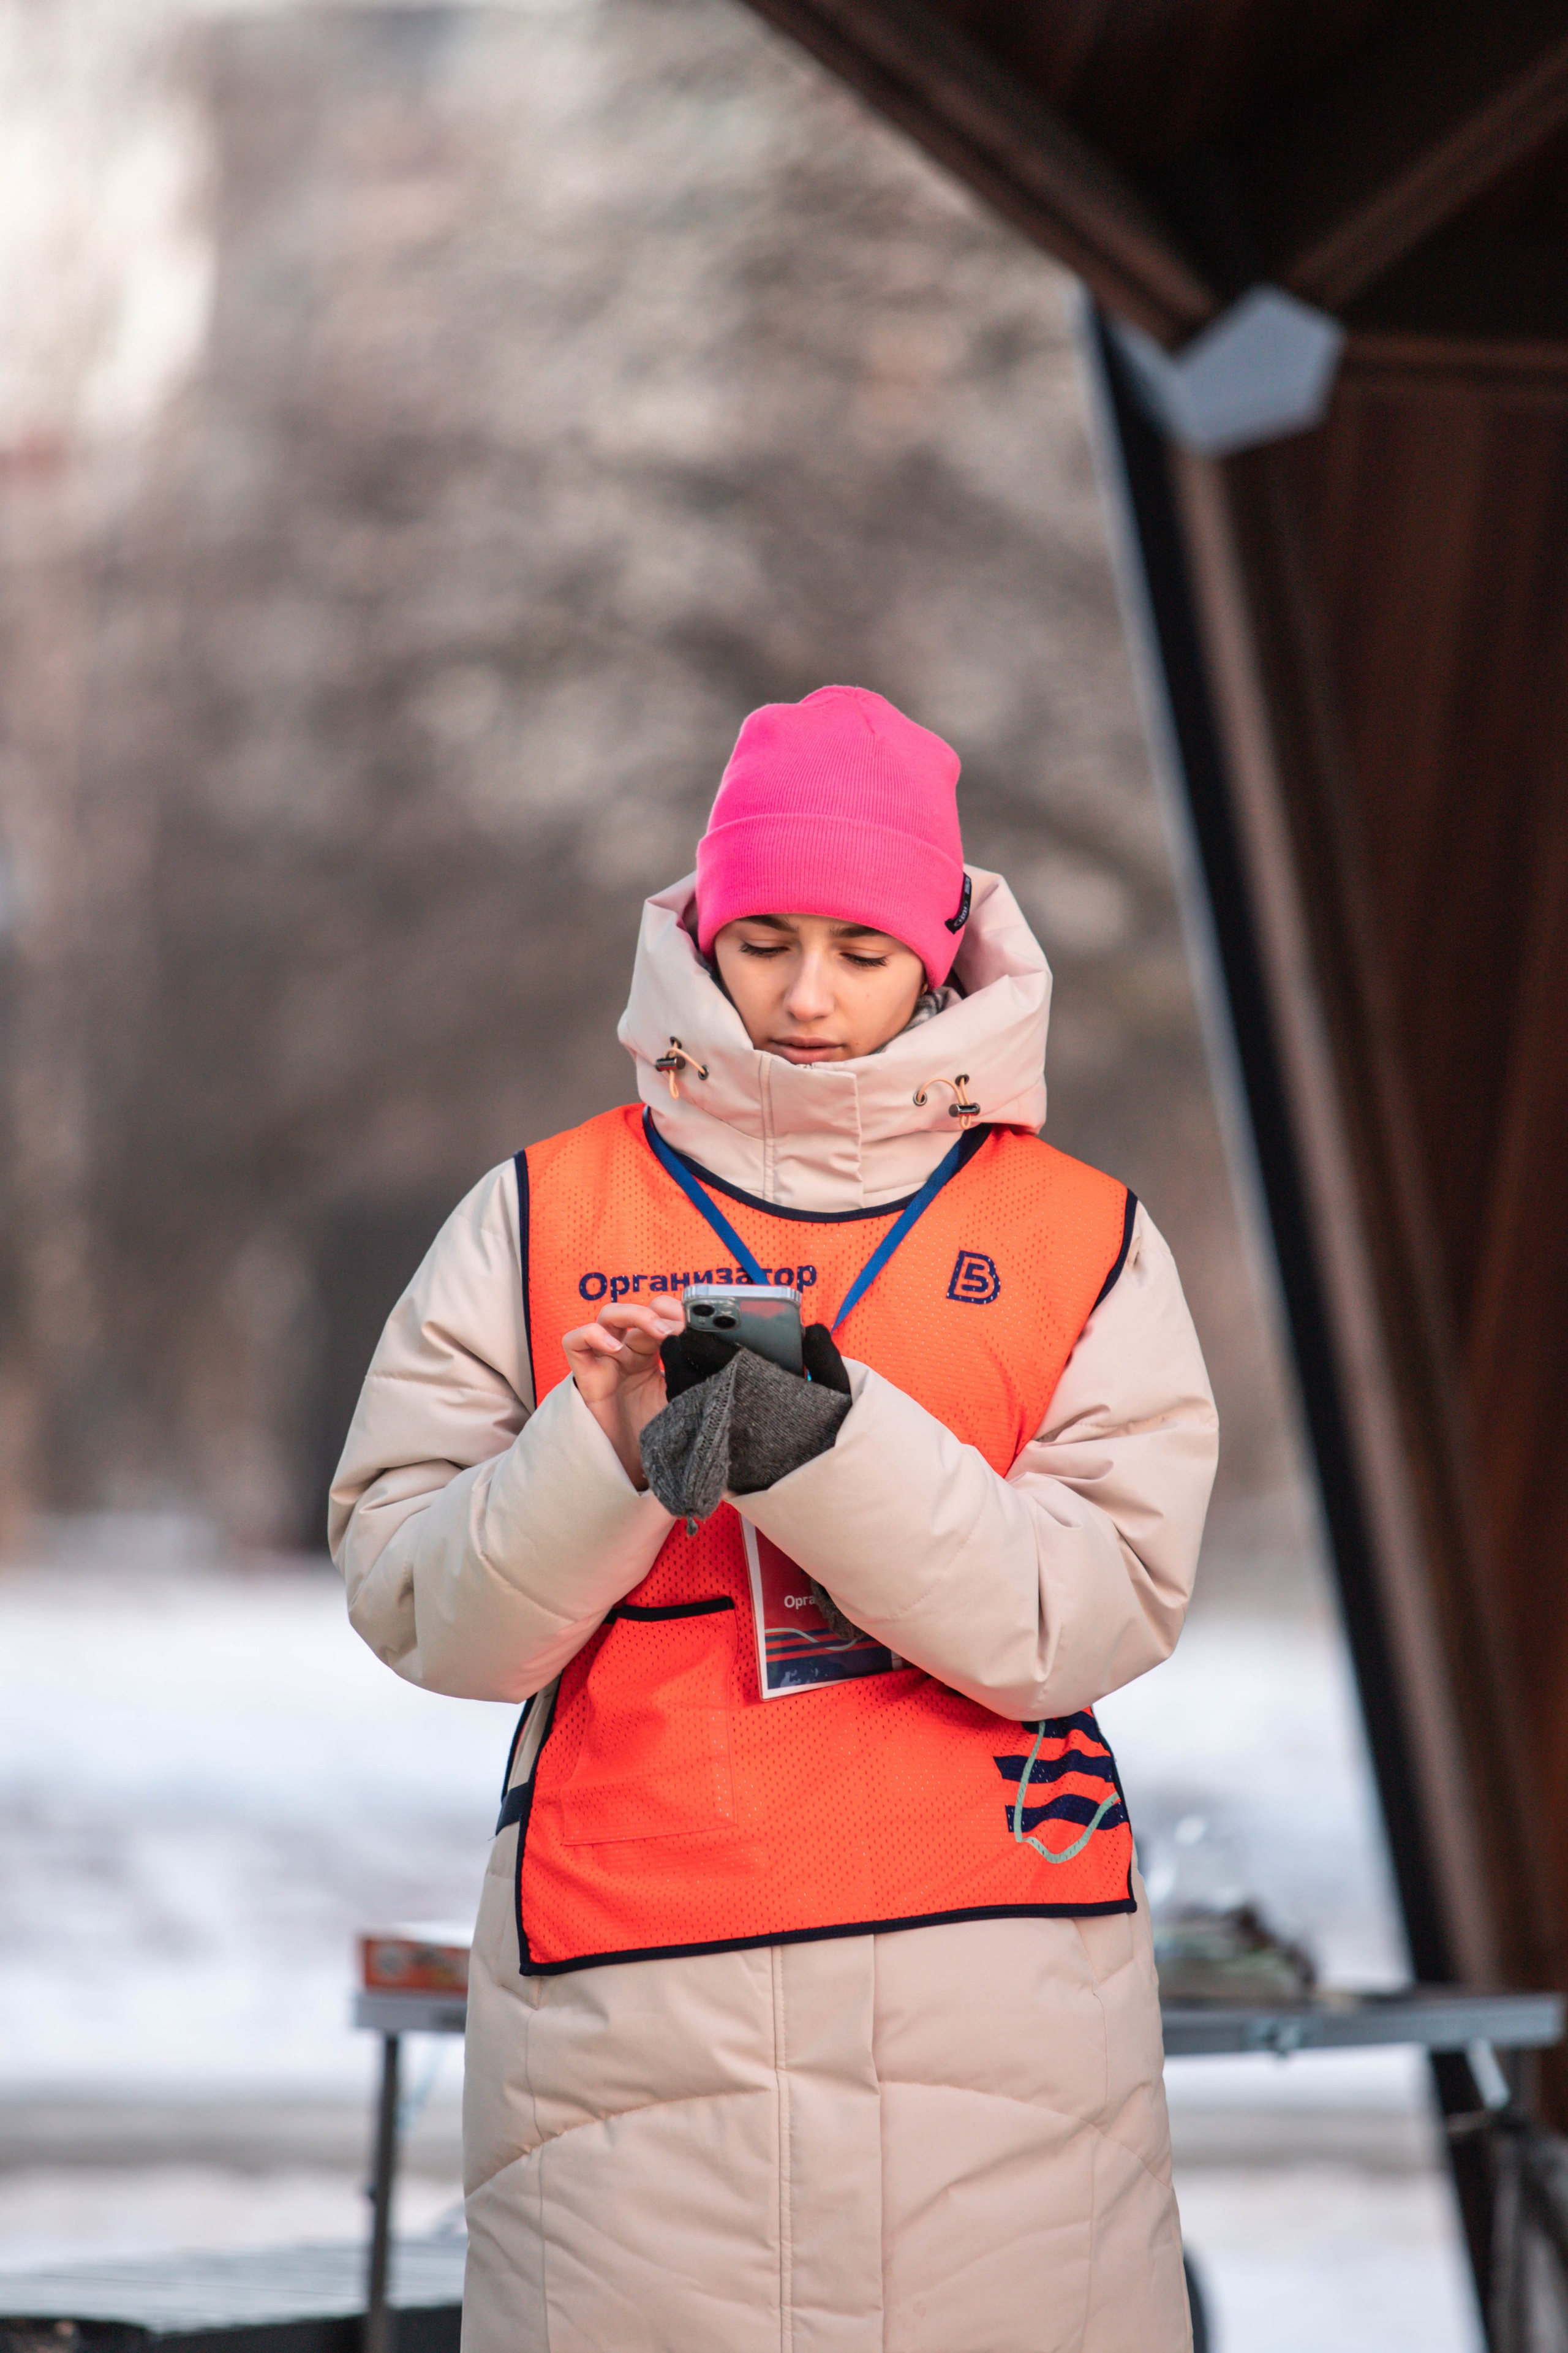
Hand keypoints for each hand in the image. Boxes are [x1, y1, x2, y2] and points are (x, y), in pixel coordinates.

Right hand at [563, 1302, 683, 1491]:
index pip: (661, 1316)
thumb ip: (694, 1375)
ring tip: (656, 1332)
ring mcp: (606, 1361)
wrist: (632, 1469)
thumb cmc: (656, 1435)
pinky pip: (575, 1341)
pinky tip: (616, 1350)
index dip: (677, 1314)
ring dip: (633, 1314)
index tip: (697, 1325)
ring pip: (608, 1315)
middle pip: (638, 1311)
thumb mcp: (682, 1399)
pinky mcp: (586, 1376)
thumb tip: (721, 1352)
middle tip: (679, 1329)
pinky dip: (593, 1335)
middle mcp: (628, 1353)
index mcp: (652, 1355)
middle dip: (660, 1313)